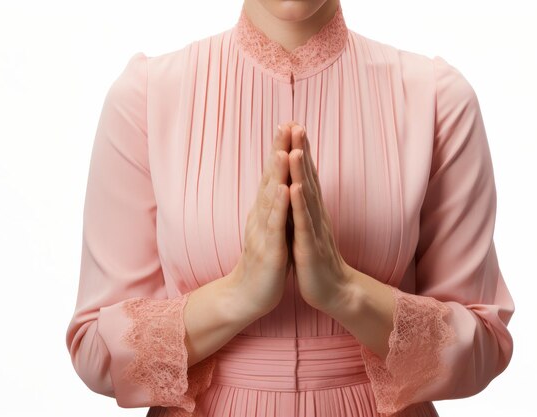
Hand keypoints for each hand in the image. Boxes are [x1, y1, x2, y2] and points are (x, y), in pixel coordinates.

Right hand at [230, 123, 291, 315]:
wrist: (247, 295)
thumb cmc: (264, 260)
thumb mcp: (271, 228)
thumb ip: (275, 206)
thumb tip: (281, 183)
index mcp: (265, 210)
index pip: (273, 174)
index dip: (280, 149)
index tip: (289, 124)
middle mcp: (261, 216)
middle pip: (269, 178)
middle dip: (278, 150)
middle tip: (285, 124)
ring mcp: (263, 232)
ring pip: (270, 198)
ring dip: (276, 173)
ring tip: (283, 149)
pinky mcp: (269, 250)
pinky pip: (274, 226)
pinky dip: (278, 207)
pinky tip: (283, 190)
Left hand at [287, 124, 353, 311]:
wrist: (334, 291)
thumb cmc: (317, 259)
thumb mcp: (308, 228)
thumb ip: (304, 207)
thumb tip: (297, 186)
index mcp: (311, 210)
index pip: (305, 175)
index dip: (298, 150)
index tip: (291, 126)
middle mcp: (315, 214)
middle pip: (307, 177)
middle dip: (300, 150)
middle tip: (295, 124)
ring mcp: (314, 229)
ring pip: (306, 196)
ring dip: (300, 171)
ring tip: (294, 147)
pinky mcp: (310, 247)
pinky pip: (304, 223)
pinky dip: (299, 205)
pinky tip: (294, 187)